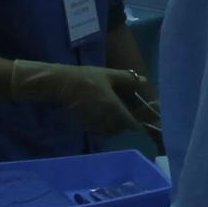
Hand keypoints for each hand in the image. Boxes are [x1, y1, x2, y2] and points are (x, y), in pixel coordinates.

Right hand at [14, 63, 153, 136]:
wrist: (63, 85)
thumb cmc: (87, 77)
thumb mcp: (109, 75)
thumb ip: (127, 78)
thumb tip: (143, 80)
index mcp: (114, 107)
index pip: (131, 123)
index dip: (137, 123)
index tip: (140, 119)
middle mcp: (106, 119)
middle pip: (122, 129)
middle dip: (126, 124)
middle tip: (129, 115)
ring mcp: (95, 123)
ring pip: (111, 131)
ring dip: (116, 127)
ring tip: (116, 117)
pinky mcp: (86, 125)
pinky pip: (100, 130)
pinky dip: (104, 127)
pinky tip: (103, 118)